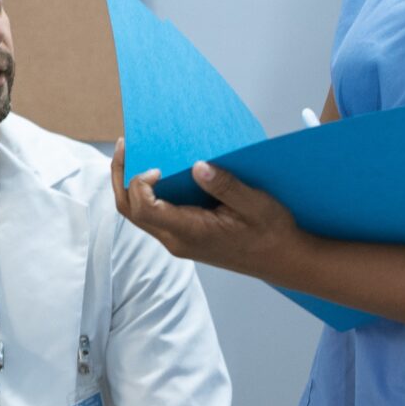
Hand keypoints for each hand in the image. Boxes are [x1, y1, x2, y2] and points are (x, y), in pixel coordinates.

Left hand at [111, 141, 309, 282]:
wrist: (283, 260)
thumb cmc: (272, 232)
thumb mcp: (255, 204)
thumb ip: (225, 186)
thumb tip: (198, 166)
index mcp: (190, 232)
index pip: (144, 208)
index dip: (140, 183)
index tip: (158, 166)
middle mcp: (176, 240)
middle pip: (129, 211)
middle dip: (121, 176)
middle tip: (124, 145)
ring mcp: (177, 241)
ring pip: (137, 215)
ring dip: (130, 185)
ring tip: (134, 154)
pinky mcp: (183, 237)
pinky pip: (152, 216)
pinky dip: (146, 193)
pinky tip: (157, 173)